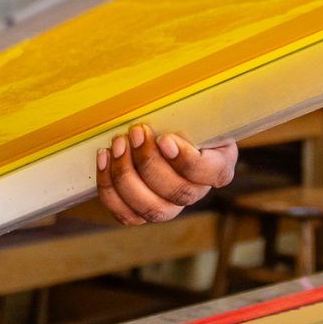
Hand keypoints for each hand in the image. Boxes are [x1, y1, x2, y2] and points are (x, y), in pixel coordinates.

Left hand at [94, 125, 237, 224]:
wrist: (162, 127)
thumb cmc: (182, 115)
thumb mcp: (195, 109)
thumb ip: (192, 115)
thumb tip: (168, 124)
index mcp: (218, 166)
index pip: (210, 173)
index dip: (186, 161)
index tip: (164, 139)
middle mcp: (196, 192)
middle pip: (177, 193)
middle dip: (150, 162)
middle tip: (136, 132)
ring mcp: (170, 206)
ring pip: (150, 209)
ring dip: (127, 176)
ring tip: (118, 144)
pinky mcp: (142, 212)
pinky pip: (126, 213)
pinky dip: (110, 187)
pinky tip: (104, 158)